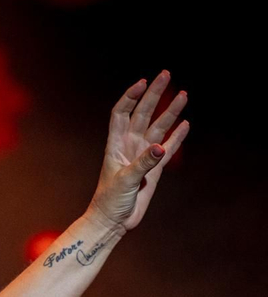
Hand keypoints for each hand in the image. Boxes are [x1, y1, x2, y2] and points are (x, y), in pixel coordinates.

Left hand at [87, 70, 190, 233]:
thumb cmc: (110, 201)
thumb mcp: (125, 181)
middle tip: (166, 75)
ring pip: (158, 127)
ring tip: (184, 94)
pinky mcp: (154, 168)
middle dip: (154, 94)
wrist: (114, 221)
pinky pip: (168, 147)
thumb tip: (161, 148)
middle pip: (142, 113)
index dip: (131, 96)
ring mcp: (143, 155)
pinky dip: (176, 136)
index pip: (121, 113)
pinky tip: (185, 123)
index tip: (143, 82)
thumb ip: (143, 163)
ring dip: (170, 112)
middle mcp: (129, 146)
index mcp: (116, 145)